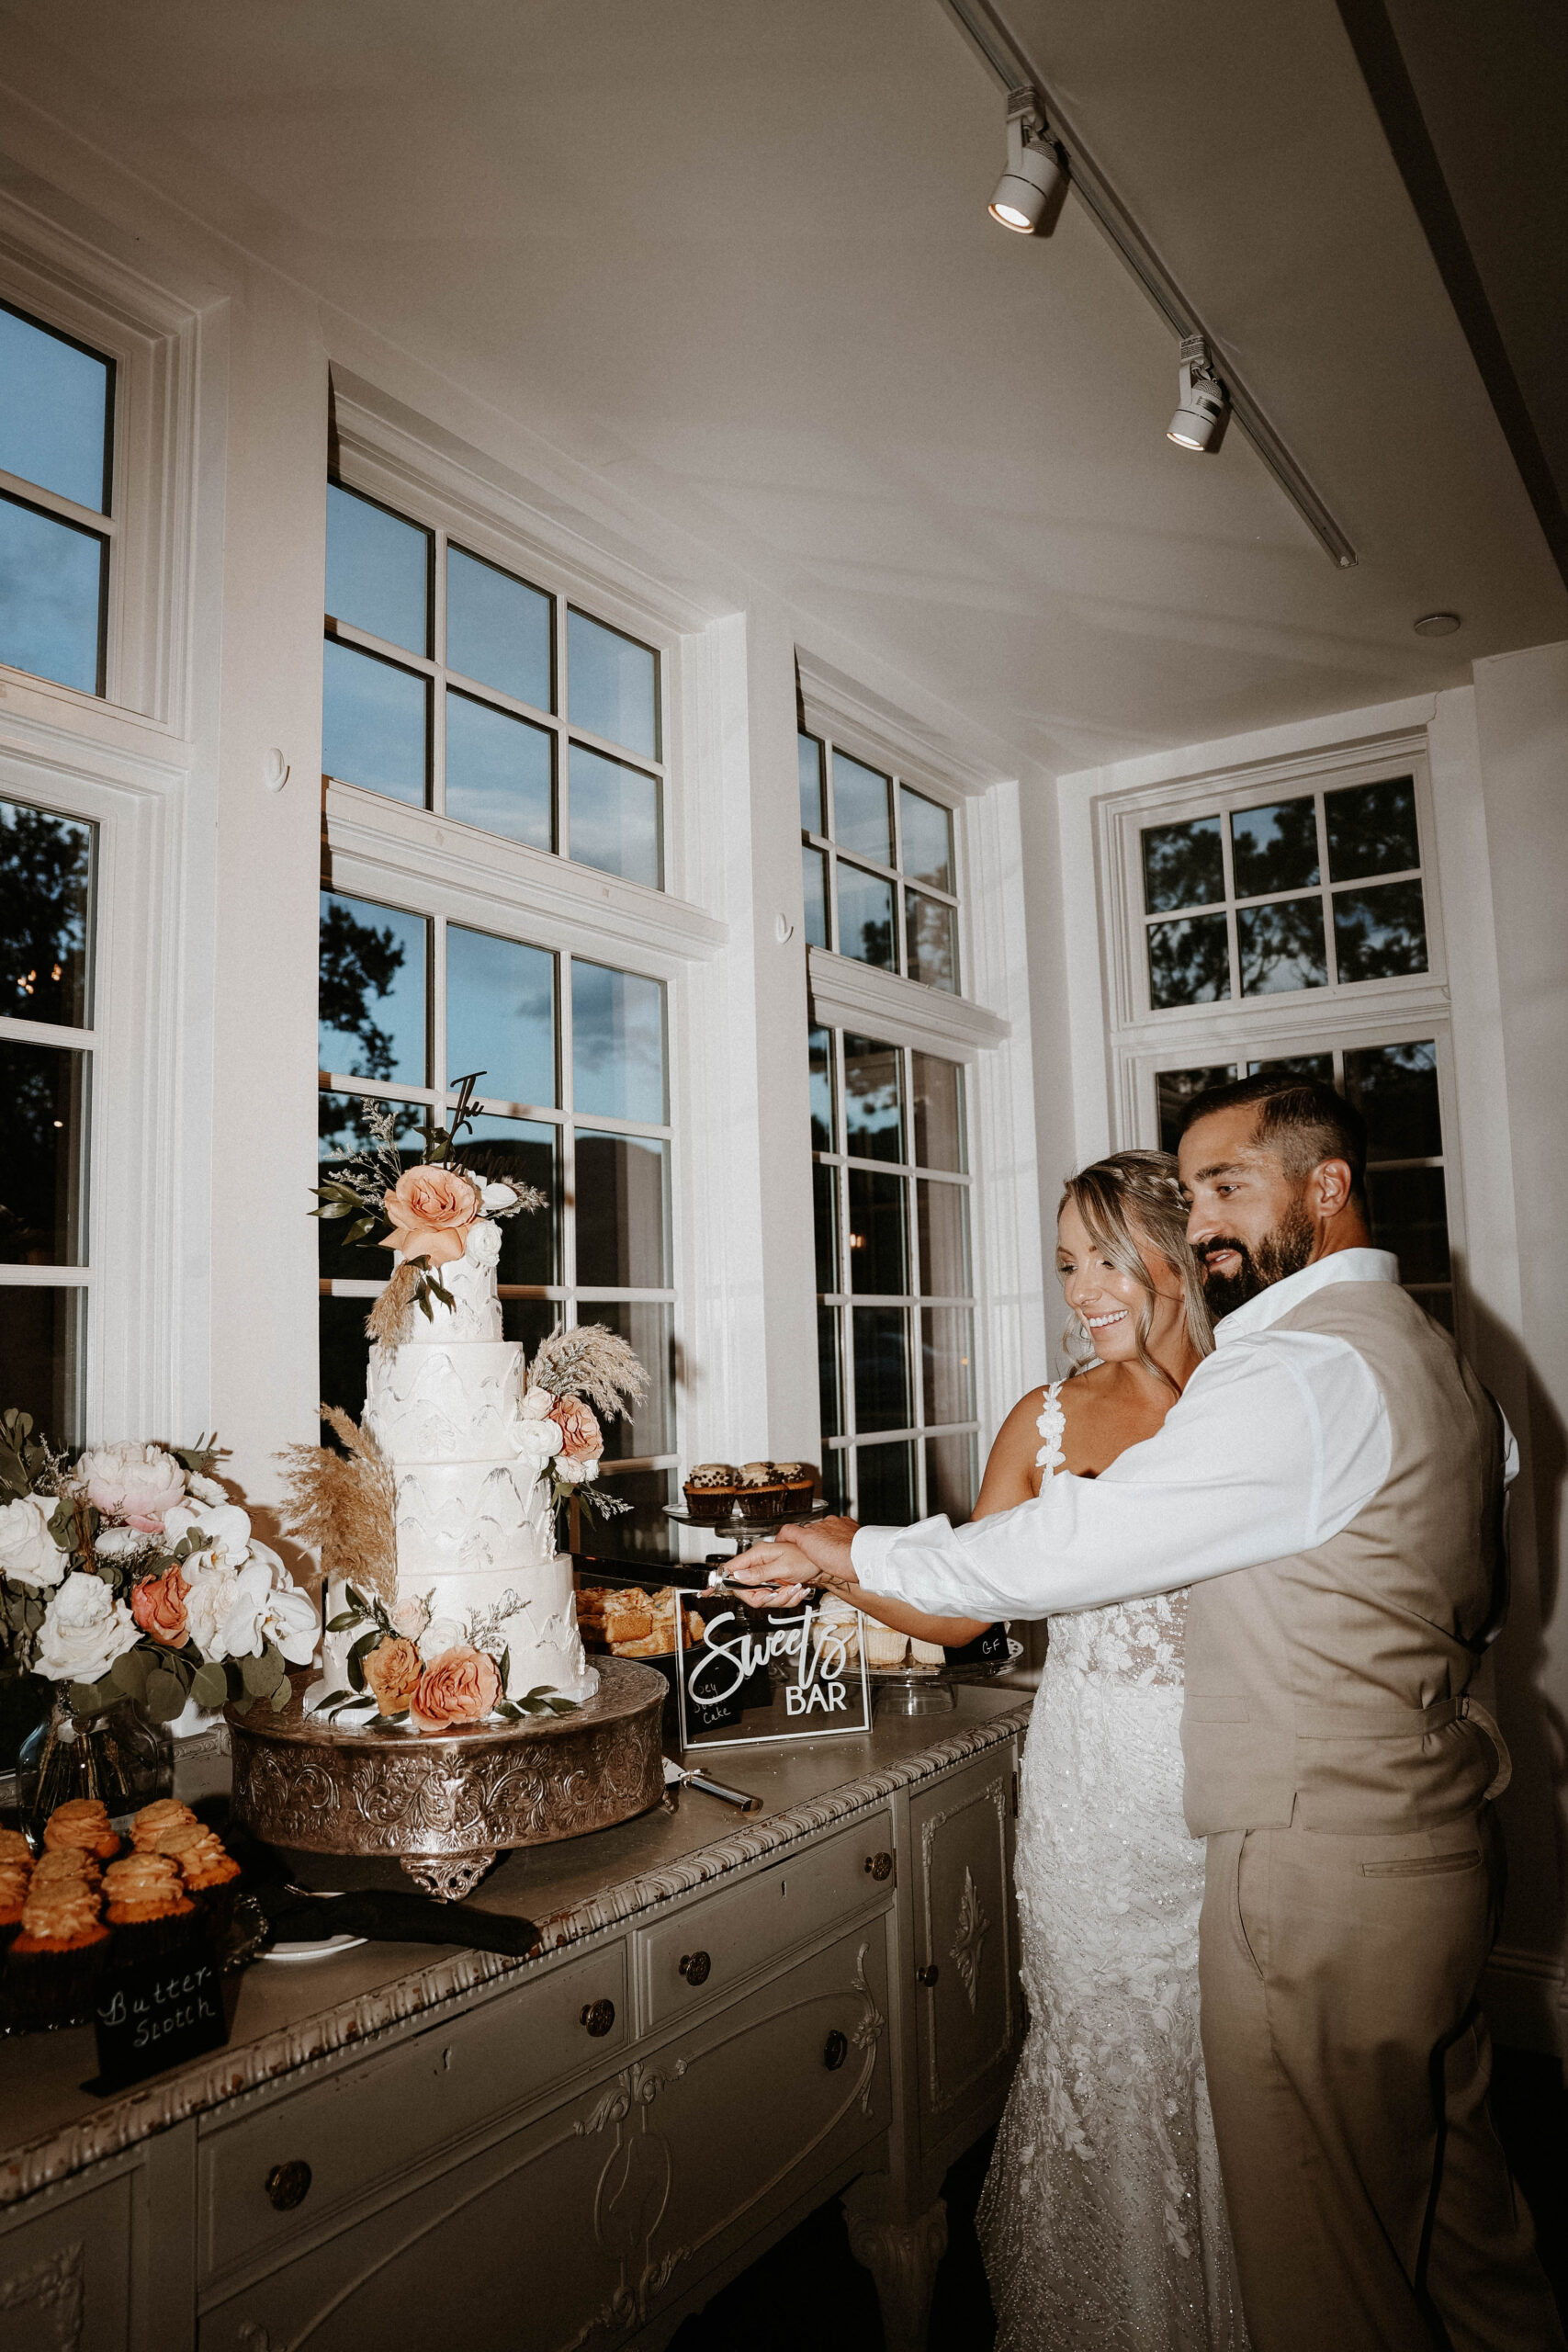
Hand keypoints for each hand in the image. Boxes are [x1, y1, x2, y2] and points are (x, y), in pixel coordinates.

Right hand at [731, 1516, 860, 1607]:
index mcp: (758, 1555)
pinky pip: (775, 1598)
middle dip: (764, 1596)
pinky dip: (788, 1598)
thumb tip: (738, 1577)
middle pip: (747, 1590)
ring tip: (793, 1588)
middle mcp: (761, 1564)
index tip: (715, 1592)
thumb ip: (759, 1573)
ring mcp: (769, 1574)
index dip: (724, 1582)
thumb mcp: (782, 1567)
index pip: (731, 1570)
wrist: (826, 1563)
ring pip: (763, 1597)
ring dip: (780, 1598)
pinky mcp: (777, 1583)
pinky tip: (797, 1590)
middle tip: (777, 1593)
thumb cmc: (808, 1559)